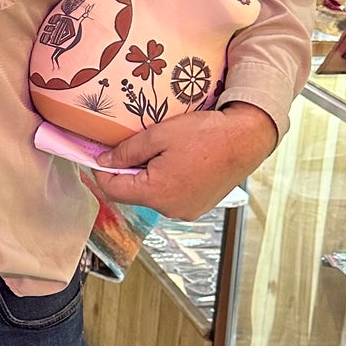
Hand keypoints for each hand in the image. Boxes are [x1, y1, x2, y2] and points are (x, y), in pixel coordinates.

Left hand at [86, 102, 278, 220]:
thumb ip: (127, 151)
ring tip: (159, 152)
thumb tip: (103, 162)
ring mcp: (186, 211)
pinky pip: (171, 197)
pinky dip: (166, 182)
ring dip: (148, 177)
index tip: (99, 155)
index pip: (112, 190)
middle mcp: (169, 209)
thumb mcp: (159, 134)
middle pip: (132, 194)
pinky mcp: (198, 207)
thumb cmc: (206, 134)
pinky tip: (176, 162)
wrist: (247, 139)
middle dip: (126, 173)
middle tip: (130, 147)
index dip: (101, 172)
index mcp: (156, 193)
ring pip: (152, 196)